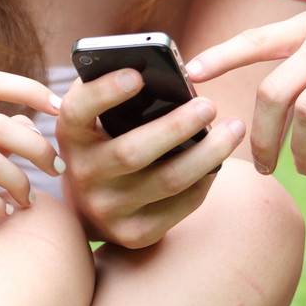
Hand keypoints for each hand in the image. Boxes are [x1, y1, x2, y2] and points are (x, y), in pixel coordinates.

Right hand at [55, 68, 246, 248]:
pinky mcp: (133, 234)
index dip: (106, 92)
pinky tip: (219, 162)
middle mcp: (82, 173)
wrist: (91, 207)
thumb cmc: (108, 141)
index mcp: (71, 134)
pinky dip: (204, 181)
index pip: (79, 110)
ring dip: (207, 154)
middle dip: (176, 127)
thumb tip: (166, 71)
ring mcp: (106, 209)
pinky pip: (179, 207)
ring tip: (234, 129)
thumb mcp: (100, 117)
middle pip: (132, 152)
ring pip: (166, 181)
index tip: (138, 74)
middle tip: (210, 106)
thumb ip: (120, 93)